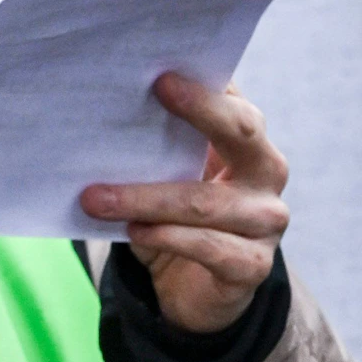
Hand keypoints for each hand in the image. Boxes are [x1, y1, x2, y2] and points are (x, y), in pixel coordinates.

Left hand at [81, 73, 289, 333]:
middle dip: (198, 112)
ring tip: (95, 198)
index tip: (164, 72)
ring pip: (205, 202)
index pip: (234, 102)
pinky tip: (135, 232)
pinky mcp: (252, 266)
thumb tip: (102, 111)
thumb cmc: (173, 218)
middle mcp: (266, 174)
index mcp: (247, 142)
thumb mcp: (165, 176)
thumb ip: (154, 145)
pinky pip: (208, 247)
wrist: (191, 290)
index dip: (206, 86)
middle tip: (154, 93)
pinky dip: (167, 237)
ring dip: (144, 198)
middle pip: (240, 134)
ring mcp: (265, 222)